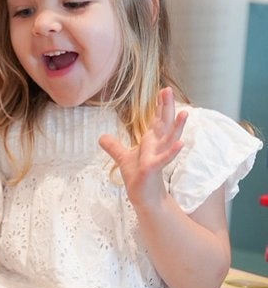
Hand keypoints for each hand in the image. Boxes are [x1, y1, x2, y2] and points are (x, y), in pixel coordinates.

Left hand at [99, 87, 187, 207]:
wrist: (144, 197)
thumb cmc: (138, 177)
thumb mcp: (123, 158)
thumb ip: (114, 146)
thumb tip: (101, 137)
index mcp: (152, 141)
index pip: (158, 120)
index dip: (160, 105)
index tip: (163, 90)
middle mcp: (158, 146)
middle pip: (164, 123)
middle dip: (166, 107)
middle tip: (168, 90)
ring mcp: (158, 157)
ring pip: (169, 139)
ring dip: (177, 126)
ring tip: (185, 113)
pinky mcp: (154, 169)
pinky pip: (164, 159)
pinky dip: (172, 151)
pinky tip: (180, 144)